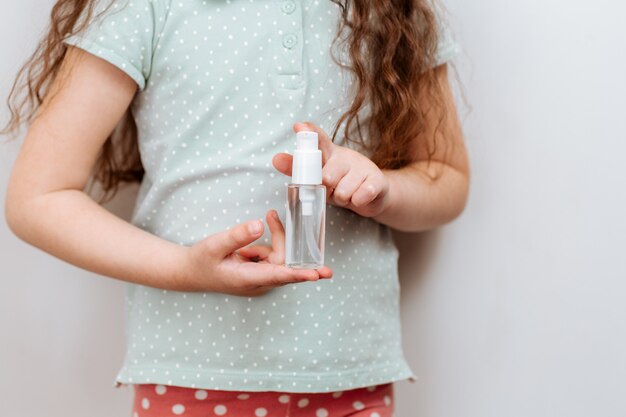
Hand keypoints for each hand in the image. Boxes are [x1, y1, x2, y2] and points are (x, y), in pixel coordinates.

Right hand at [175, 209, 333, 295]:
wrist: (191, 272)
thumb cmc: (201, 261)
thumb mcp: (214, 245)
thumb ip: (237, 236)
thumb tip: (258, 225)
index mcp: (247, 279)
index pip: (278, 276)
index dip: (299, 274)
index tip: (316, 274)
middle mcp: (259, 283)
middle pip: (284, 261)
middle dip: (282, 238)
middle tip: (272, 215)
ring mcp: (262, 280)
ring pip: (281, 258)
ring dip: (273, 240)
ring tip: (258, 229)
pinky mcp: (262, 274)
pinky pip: (274, 257)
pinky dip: (265, 246)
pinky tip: (248, 246)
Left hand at [273, 121, 390, 217]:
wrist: (372, 195)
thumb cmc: (340, 183)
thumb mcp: (318, 177)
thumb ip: (297, 169)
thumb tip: (276, 159)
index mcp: (330, 153)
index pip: (319, 139)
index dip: (309, 133)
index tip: (299, 127)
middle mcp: (346, 156)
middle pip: (327, 176)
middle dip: (328, 190)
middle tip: (333, 189)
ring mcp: (364, 167)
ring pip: (343, 191)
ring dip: (343, 199)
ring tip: (347, 194)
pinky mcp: (377, 180)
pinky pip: (361, 196)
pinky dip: (357, 202)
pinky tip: (359, 197)